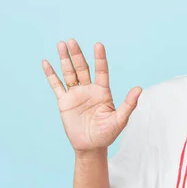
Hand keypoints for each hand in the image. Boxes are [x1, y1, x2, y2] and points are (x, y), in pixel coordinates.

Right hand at [42, 39, 141, 153]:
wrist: (91, 146)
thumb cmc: (108, 134)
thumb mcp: (120, 120)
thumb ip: (128, 104)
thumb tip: (139, 88)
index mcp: (103, 92)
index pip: (101, 71)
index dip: (100, 58)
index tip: (98, 45)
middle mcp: (89, 90)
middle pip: (82, 68)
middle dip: (77, 55)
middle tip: (71, 41)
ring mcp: (76, 95)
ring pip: (69, 73)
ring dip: (65, 59)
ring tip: (61, 44)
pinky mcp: (64, 102)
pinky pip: (56, 86)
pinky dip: (51, 75)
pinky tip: (46, 62)